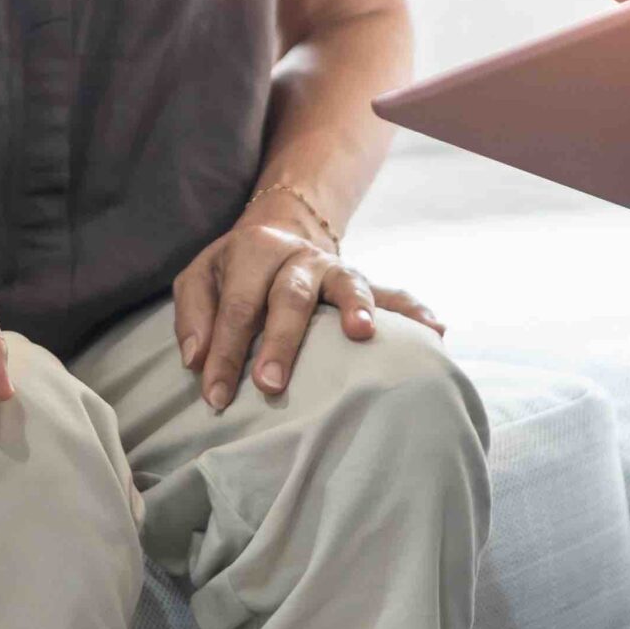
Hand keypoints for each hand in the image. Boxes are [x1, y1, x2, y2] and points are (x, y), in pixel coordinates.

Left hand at [173, 190, 440, 410]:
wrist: (281, 231)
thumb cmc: (234, 271)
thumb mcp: (200, 278)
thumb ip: (194, 314)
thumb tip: (197, 360)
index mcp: (255, 251)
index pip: (238, 307)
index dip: (225, 352)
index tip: (215, 397)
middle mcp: (300, 257)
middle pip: (290, 296)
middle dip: (281, 341)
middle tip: (270, 385)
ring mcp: (335, 269)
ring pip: (348, 285)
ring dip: (356, 307)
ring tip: (362, 333)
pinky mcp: (362, 282)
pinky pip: (394, 294)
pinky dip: (414, 311)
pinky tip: (435, 331)